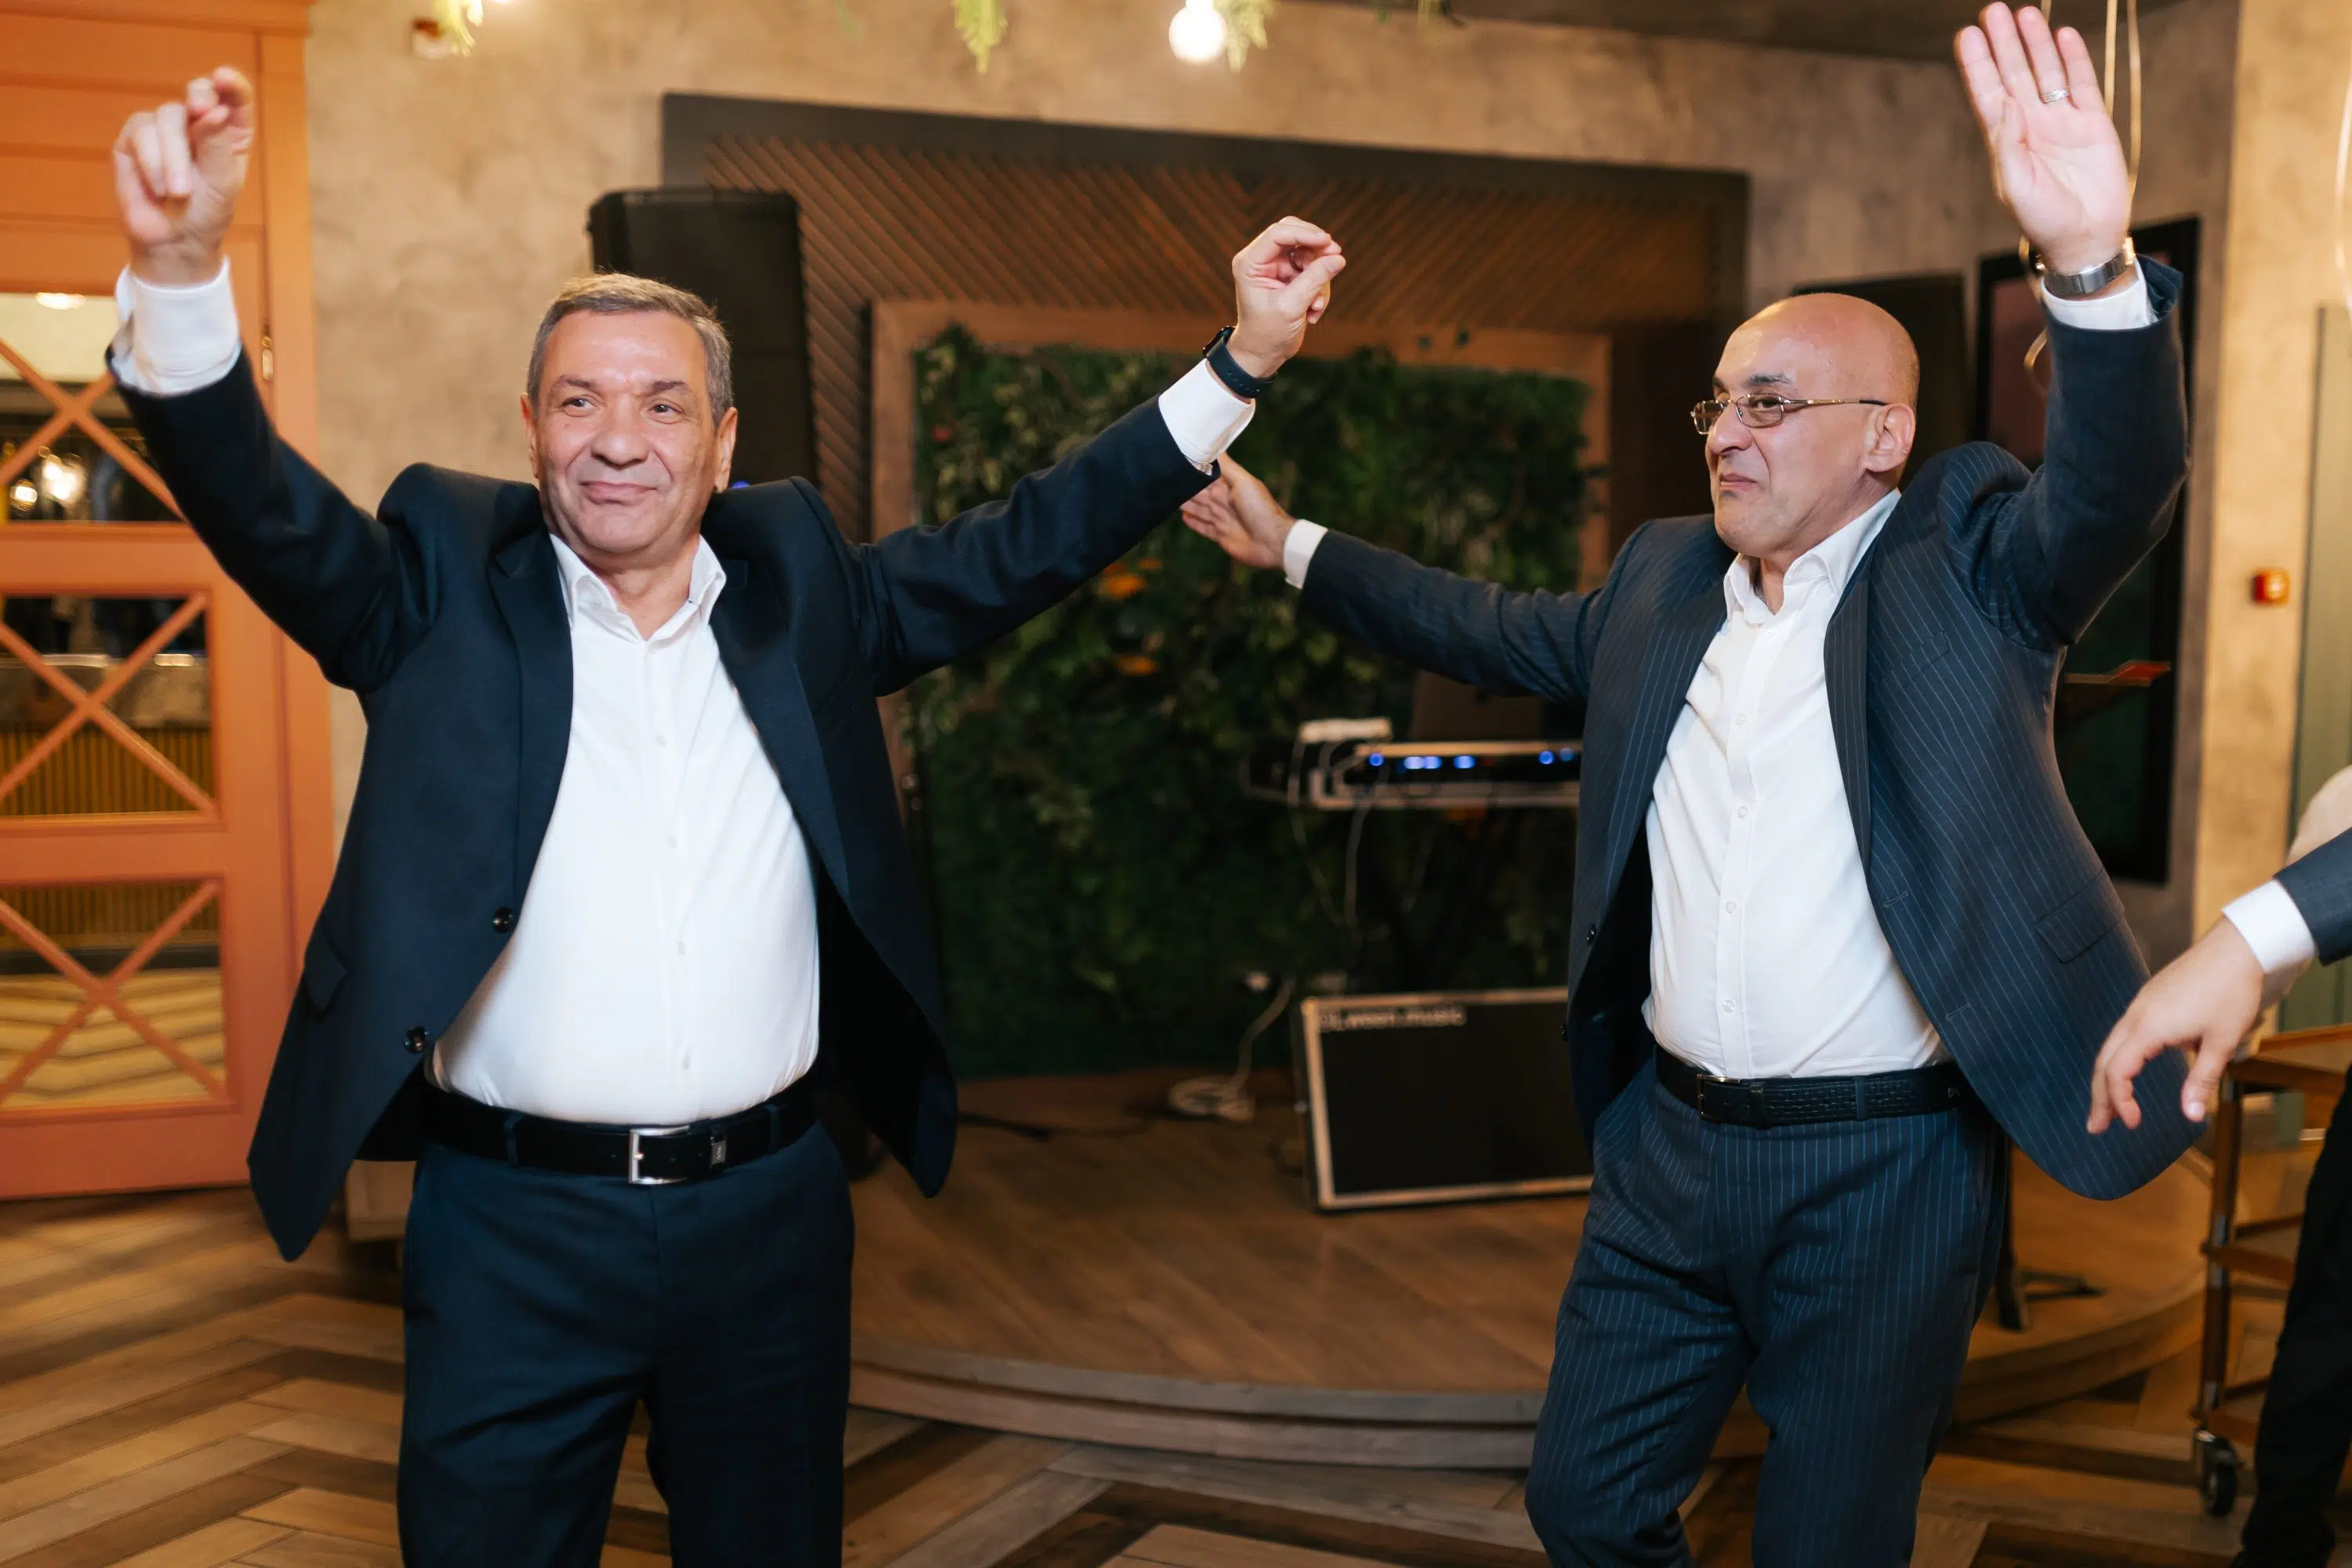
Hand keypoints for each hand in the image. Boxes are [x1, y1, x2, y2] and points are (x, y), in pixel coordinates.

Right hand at [114, 68, 253, 287]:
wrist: (173, 240)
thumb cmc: (207, 211)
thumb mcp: (221, 181)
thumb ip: (216, 143)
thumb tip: (212, 109)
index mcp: (229, 131)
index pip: (233, 98)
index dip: (231, 84)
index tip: (224, 77)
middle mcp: (197, 123)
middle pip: (197, 94)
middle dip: (199, 99)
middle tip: (200, 111)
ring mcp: (164, 128)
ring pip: (167, 116)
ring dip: (173, 156)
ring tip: (178, 192)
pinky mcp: (134, 138)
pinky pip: (140, 132)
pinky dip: (151, 162)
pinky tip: (159, 188)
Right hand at [1180, 455, 1292, 570]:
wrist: (1271, 541)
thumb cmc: (1260, 509)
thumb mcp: (1243, 482)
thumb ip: (1227, 466)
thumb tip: (1215, 445)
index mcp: (1229, 486)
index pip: (1208, 475)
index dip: (1195, 470)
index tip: (1179, 461)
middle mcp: (1224, 501)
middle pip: (1199, 492)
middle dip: (1185, 487)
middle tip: (1167, 480)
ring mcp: (1222, 519)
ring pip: (1198, 509)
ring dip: (1185, 503)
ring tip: (1169, 496)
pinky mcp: (1220, 535)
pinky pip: (1203, 528)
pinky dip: (1193, 523)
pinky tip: (1183, 517)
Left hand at [1227, 218, 1344, 381]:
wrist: (1263, 354)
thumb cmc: (1267, 334)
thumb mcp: (1292, 307)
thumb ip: (1314, 280)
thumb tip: (1338, 258)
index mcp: (1251, 263)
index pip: (1279, 234)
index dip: (1305, 234)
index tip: (1328, 243)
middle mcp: (1262, 260)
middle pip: (1294, 234)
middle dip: (1316, 249)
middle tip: (1336, 259)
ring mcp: (1277, 267)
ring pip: (1308, 253)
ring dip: (1319, 278)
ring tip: (1316, 306)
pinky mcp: (1290, 277)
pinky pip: (1313, 270)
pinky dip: (1319, 289)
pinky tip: (1312, 312)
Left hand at [1956, 5, 2130, 276]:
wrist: (2086, 238)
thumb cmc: (2044, 220)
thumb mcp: (2017, 186)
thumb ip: (2009, 145)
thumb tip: (2005, 102)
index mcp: (2006, 142)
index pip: (1987, 94)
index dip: (1978, 64)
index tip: (1966, 34)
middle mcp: (2031, 126)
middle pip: (2014, 74)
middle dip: (2003, 43)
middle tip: (1993, 10)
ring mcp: (2062, 123)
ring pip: (2046, 73)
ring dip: (2035, 44)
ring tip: (2025, 13)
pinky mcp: (2093, 124)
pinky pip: (2082, 84)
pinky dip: (2074, 60)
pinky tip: (2062, 35)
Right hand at [2087, 918, 2264, 1133]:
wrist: (2236, 948)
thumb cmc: (2231, 993)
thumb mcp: (2220, 1042)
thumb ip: (2202, 1080)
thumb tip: (2192, 1115)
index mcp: (2148, 1028)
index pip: (2117, 1072)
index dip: (2120, 1101)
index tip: (2134, 1123)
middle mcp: (2136, 1016)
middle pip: (2104, 1061)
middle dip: (2099, 1096)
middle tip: (2096, 1127)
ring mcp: (2140, 1005)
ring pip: (2111, 1046)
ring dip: (2107, 1077)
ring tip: (2109, 1104)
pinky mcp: (2150, 999)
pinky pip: (2123, 1033)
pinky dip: (2118, 1057)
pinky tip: (2131, 1068)